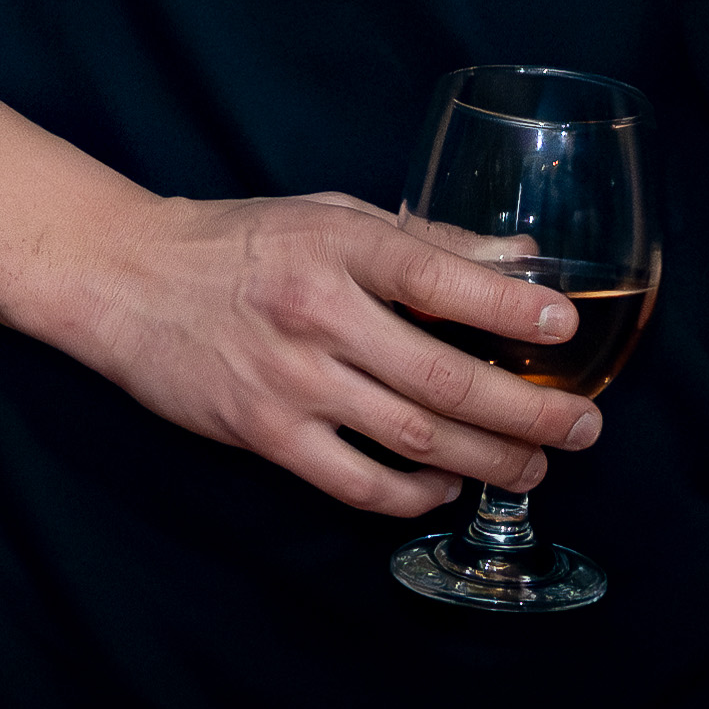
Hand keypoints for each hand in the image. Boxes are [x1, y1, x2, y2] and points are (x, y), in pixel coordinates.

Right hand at [38, 192, 607, 518]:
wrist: (126, 279)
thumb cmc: (238, 242)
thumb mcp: (331, 217)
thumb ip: (424, 243)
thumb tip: (520, 263)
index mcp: (339, 247)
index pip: (440, 277)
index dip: (511, 306)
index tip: (565, 325)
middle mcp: (317, 314)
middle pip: (443, 377)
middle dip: (527, 408)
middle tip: (582, 425)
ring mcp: (290, 380)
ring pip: (412, 435)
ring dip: (487, 458)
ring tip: (538, 463)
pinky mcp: (264, 433)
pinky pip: (355, 480)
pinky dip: (412, 491)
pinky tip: (446, 484)